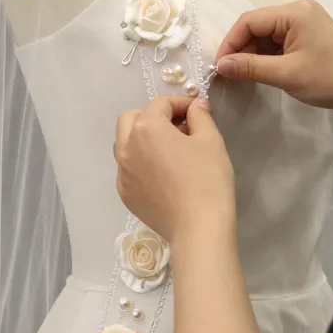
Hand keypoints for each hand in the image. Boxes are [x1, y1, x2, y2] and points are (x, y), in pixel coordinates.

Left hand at [115, 96, 235, 244]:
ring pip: (125, 144)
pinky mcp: (125, 194)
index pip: (160, 105)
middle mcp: (126, 147)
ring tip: (168, 151)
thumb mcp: (211, 141)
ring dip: (142, 139)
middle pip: (131, 119)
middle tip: (177, 128)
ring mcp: (122, 173)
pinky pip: (128, 169)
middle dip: (152, 117)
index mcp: (146, 128)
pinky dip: (140, 163)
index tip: (196, 112)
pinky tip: (162, 175)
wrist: (198, 228)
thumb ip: (200, 117)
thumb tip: (196, 105)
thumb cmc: (208, 180)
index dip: (180, 104)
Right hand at [216, 0, 332, 116]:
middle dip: (240, 50)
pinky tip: (259, 73)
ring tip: (242, 77)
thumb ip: (250, 68)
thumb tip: (220, 65)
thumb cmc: (331, 80)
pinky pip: (277, 44)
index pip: (249, 21)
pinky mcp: (307, 38)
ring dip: (251, 56)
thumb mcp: (287, 75)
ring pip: (265, 36)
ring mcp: (304, 24)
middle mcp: (298, 11)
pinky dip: (265, 58)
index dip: (229, 44)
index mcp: (294, 12)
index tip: (219, 68)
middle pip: (256, 27)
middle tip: (228, 76)